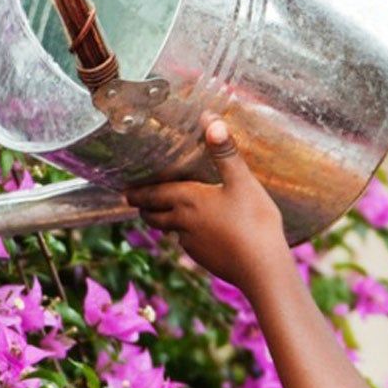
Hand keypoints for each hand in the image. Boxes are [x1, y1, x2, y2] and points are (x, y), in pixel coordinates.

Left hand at [123, 119, 290, 290]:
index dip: (138, 193)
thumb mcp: (242, 180)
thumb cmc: (254, 221)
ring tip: (164, 216)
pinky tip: (200, 234)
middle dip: (145, 208)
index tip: (126, 192)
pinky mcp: (205, 259)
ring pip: (171, 231)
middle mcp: (183, 222)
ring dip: (164, 222)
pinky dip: (187, 236)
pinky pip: (189, 244)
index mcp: (188, 200)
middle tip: (138, 203)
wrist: (262, 269)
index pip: (153, 195)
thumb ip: (225, 151)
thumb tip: (209, 119)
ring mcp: (192, 244)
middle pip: (154, 216)